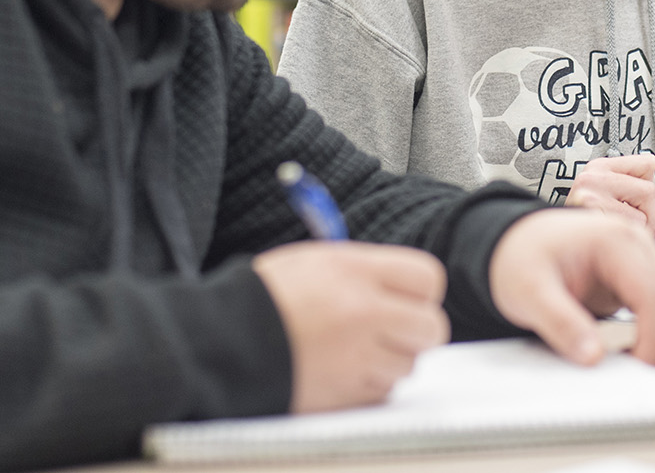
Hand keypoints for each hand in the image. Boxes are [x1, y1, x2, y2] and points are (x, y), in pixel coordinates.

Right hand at [253, 241, 450, 411]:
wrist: (224, 340)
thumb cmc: (266, 297)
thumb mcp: (315, 261)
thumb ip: (365, 271)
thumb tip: (403, 287)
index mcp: (355, 271)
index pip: (428, 278)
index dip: (421, 290)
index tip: (408, 296)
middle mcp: (363, 312)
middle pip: (431, 327)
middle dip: (417, 329)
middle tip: (395, 328)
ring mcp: (356, 356)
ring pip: (409, 364)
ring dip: (392, 358)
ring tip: (357, 348)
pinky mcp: (345, 393)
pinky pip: (382, 390)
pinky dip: (371, 383)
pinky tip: (344, 368)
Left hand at [489, 209, 654, 366]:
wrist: (513, 240)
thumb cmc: (520, 255)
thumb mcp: (529, 291)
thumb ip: (561, 323)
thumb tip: (593, 356)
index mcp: (614, 240)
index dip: (654, 338)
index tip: (637, 368)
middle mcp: (635, 244)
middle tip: (636, 373)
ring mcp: (640, 257)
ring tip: (633, 362)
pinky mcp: (637, 274)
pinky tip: (632, 347)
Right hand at [567, 154, 654, 230]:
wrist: (556, 244)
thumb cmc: (583, 225)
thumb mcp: (613, 201)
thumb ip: (640, 198)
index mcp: (599, 168)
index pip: (648, 164)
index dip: (648, 186)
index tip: (640, 200)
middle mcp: (592, 178)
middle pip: (648, 190)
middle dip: (648, 213)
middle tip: (634, 224)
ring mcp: (591, 198)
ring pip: (643, 214)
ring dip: (639, 229)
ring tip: (620, 232)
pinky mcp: (594, 219)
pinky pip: (632, 230)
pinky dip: (629, 238)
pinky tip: (612, 238)